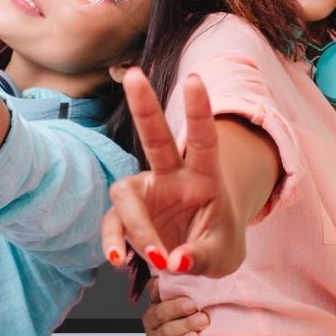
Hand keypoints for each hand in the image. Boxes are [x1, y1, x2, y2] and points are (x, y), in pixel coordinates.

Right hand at [101, 70, 247, 276]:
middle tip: (133, 74)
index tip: (193, 78)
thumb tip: (175, 260)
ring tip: (156, 257)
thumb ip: (202, 256)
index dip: (198, 109)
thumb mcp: (222, 256)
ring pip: (125, 193)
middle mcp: (172, 176)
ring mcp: (147, 193)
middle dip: (144, 106)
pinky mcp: (128, 215)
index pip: (203, 140)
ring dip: (137, 226)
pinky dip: (114, 243)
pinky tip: (119, 260)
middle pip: (155, 137)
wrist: (199, 258)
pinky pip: (113, 225)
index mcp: (205, 177)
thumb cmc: (216, 245)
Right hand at [140, 285, 210, 335]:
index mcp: (160, 309)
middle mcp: (156, 329)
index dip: (174, 305)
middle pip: (162, 326)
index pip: (158, 305)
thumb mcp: (200, 295)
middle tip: (202, 319)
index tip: (191, 303)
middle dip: (183, 322)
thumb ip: (188, 280)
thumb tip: (182, 264)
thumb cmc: (206, 313)